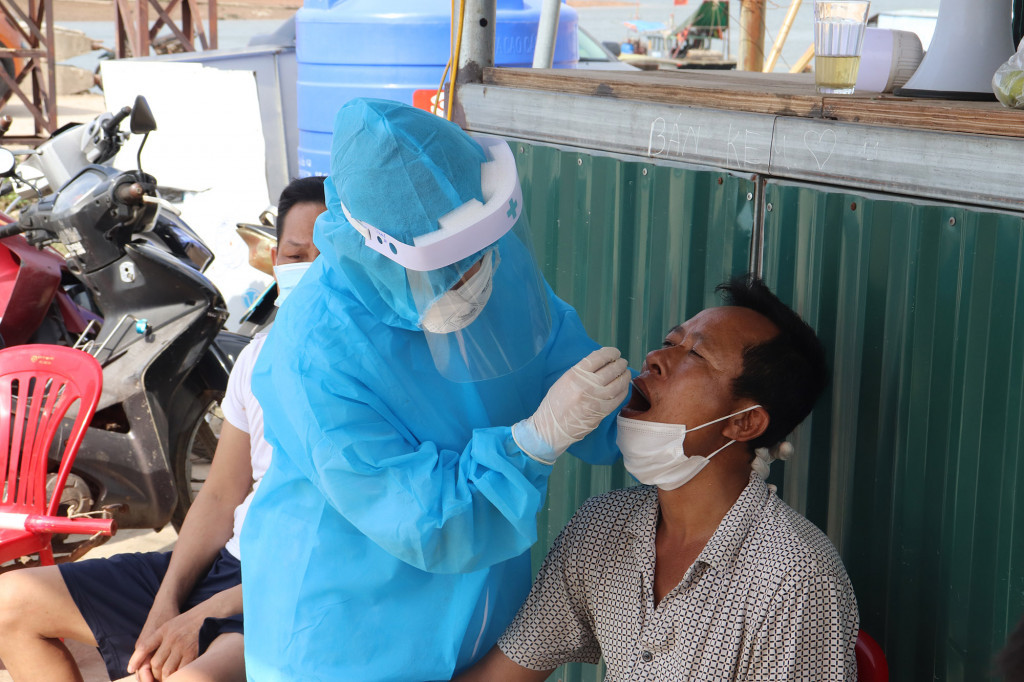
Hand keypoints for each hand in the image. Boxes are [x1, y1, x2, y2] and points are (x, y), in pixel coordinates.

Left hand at [128, 604, 205, 679]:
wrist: (211, 612)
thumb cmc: (191, 620)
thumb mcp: (172, 624)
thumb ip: (160, 638)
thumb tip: (149, 657)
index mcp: (164, 630)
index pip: (145, 646)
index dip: (136, 659)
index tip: (131, 668)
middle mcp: (171, 637)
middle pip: (155, 663)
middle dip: (155, 674)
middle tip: (158, 677)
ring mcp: (182, 645)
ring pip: (167, 670)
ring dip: (166, 677)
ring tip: (169, 678)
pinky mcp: (193, 651)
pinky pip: (182, 669)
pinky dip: (179, 675)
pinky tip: (181, 675)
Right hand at [513, 347, 629, 462]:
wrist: (552, 428)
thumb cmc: (555, 403)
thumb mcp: (564, 381)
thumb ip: (582, 372)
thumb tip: (602, 363)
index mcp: (575, 375)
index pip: (598, 358)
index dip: (610, 352)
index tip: (615, 352)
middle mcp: (587, 386)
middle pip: (611, 369)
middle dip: (620, 363)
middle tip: (622, 362)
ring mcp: (596, 400)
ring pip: (618, 383)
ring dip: (625, 376)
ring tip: (625, 372)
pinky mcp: (602, 412)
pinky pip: (619, 398)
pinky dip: (624, 390)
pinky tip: (623, 386)